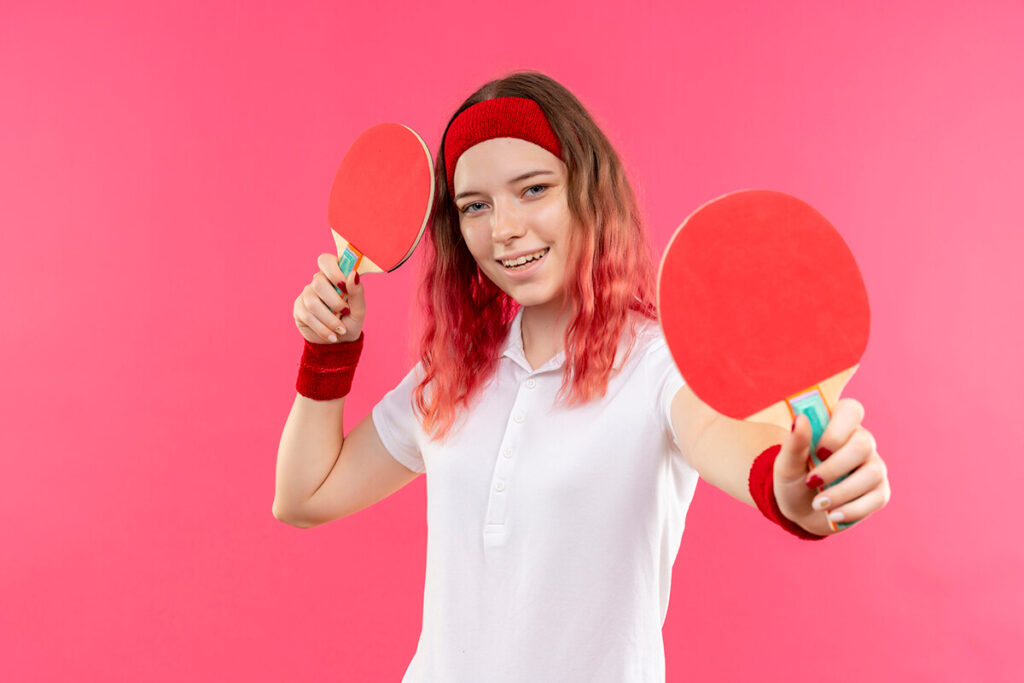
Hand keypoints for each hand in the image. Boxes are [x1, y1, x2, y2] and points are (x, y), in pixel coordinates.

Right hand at [292, 253, 365, 343]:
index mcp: (334, 276)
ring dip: (329, 319)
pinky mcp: (299, 309)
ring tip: (341, 330)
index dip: (333, 271)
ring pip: (312, 302)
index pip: (326, 260)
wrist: (340, 341)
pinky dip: (322, 329)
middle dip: (334, 301)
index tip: (343, 286)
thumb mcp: (359, 309)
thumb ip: (357, 292)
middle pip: (318, 282)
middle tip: (345, 312)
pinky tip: (331, 336)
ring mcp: (306, 295)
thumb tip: (353, 274)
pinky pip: (307, 316)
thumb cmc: (350, 320)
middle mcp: (318, 282)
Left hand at [772, 398, 890, 535]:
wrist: (800, 511)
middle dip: (835, 467)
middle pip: (863, 443)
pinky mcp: (879, 492)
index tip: (819, 451)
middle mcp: (861, 442)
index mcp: (837, 426)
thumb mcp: (787, 463)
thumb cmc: (794, 479)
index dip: (838, 429)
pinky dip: (852, 509)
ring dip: (841, 492)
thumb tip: (800, 419)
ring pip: (872, 473)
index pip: (851, 410)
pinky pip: (876, 498)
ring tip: (818, 504)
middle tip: (811, 482)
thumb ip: (794, 442)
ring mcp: (873, 466)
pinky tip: (832, 515)